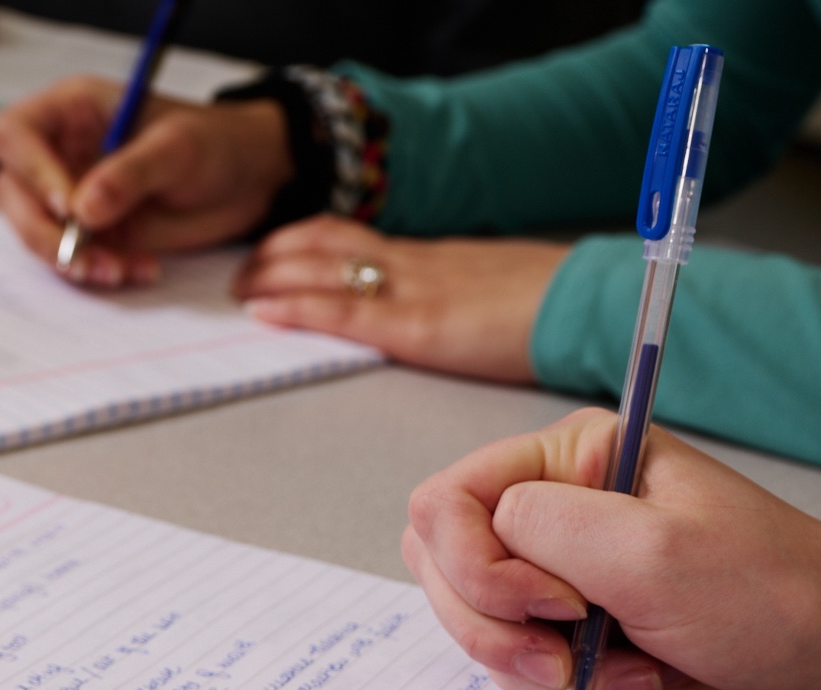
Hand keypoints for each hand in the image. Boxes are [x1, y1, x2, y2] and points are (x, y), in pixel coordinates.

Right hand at [0, 78, 291, 285]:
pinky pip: (71, 259)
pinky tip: (138, 269)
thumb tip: (82, 207)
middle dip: (42, 230)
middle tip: (82, 254)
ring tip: (120, 268)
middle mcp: (61, 152)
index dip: (31, 170)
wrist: (247, 180)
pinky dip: (98, 272)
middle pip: (13, 191)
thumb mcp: (177, 149)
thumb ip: (129, 174)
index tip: (67, 205)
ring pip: (35, 231)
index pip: (15, 134)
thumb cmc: (215, 143)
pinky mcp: (91, 233)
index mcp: (71, 111)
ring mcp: (71, 195)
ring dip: (70, 259)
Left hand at [236, 218, 566, 383]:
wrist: (580, 305)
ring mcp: (410, 290)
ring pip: (320, 268)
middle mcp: (410, 263)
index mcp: (427, 255)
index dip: (301, 239)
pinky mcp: (415, 325)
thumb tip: (431, 310)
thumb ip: (449, 294)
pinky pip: (342, 310)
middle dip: (272, 255)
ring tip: (240, 293)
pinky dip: (296, 308)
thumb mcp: (485, 289)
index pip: (349, 234)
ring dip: (270, 278)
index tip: (271, 250)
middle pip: (323, 242)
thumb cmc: (543, 305)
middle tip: (240, 275)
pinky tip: (266, 312)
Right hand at [402, 409, 820, 689]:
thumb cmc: (773, 595)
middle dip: (492, 625)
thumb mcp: (645, 549)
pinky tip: (628, 682)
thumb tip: (467, 532)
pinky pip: (516, 662)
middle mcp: (560, 507)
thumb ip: (532, 525)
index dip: (477, 566)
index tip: (556, 604)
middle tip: (567, 650)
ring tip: (604, 673)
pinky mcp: (582, 628)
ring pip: (473, 621)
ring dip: (525, 665)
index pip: (445, 501)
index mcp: (573, 458)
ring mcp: (566, 571)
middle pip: (444, 565)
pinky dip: (556, 687)